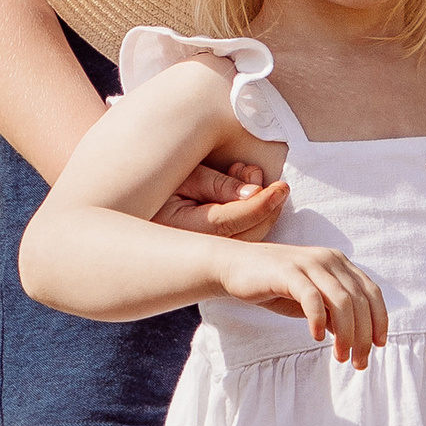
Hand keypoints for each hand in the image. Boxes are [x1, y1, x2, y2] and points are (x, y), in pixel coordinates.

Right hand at [151, 159, 291, 242]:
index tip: (281, 188)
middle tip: (276, 185)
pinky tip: (245, 193)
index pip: (230, 220)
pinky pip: (242, 238)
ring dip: (261, 211)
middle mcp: (195, 245)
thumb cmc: (164, 181)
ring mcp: (205, 250)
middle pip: (244, 235)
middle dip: (266, 209)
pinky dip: (253, 216)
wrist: (144, 194)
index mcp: (183, 227)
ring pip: (248, 239)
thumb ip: (218, 184)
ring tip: (250, 178)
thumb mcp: (189, 176)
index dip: (259, 205)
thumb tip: (254, 193)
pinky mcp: (214, 247)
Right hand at [214, 238, 386, 364]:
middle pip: (359, 301)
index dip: (379, 320)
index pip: (371, 292)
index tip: (379, 345)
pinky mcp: (288, 272)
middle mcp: (329, 259)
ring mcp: (309, 263)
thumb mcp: (311, 299)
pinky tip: (316, 337)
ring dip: (346, 333)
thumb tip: (355, 336)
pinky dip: (319, 320)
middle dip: (364, 335)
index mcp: (339, 263)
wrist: (234, 266)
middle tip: (358, 362)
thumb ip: (333, 312)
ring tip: (340, 356)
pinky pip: (313, 298)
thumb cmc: (275, 285)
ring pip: (342, 301)